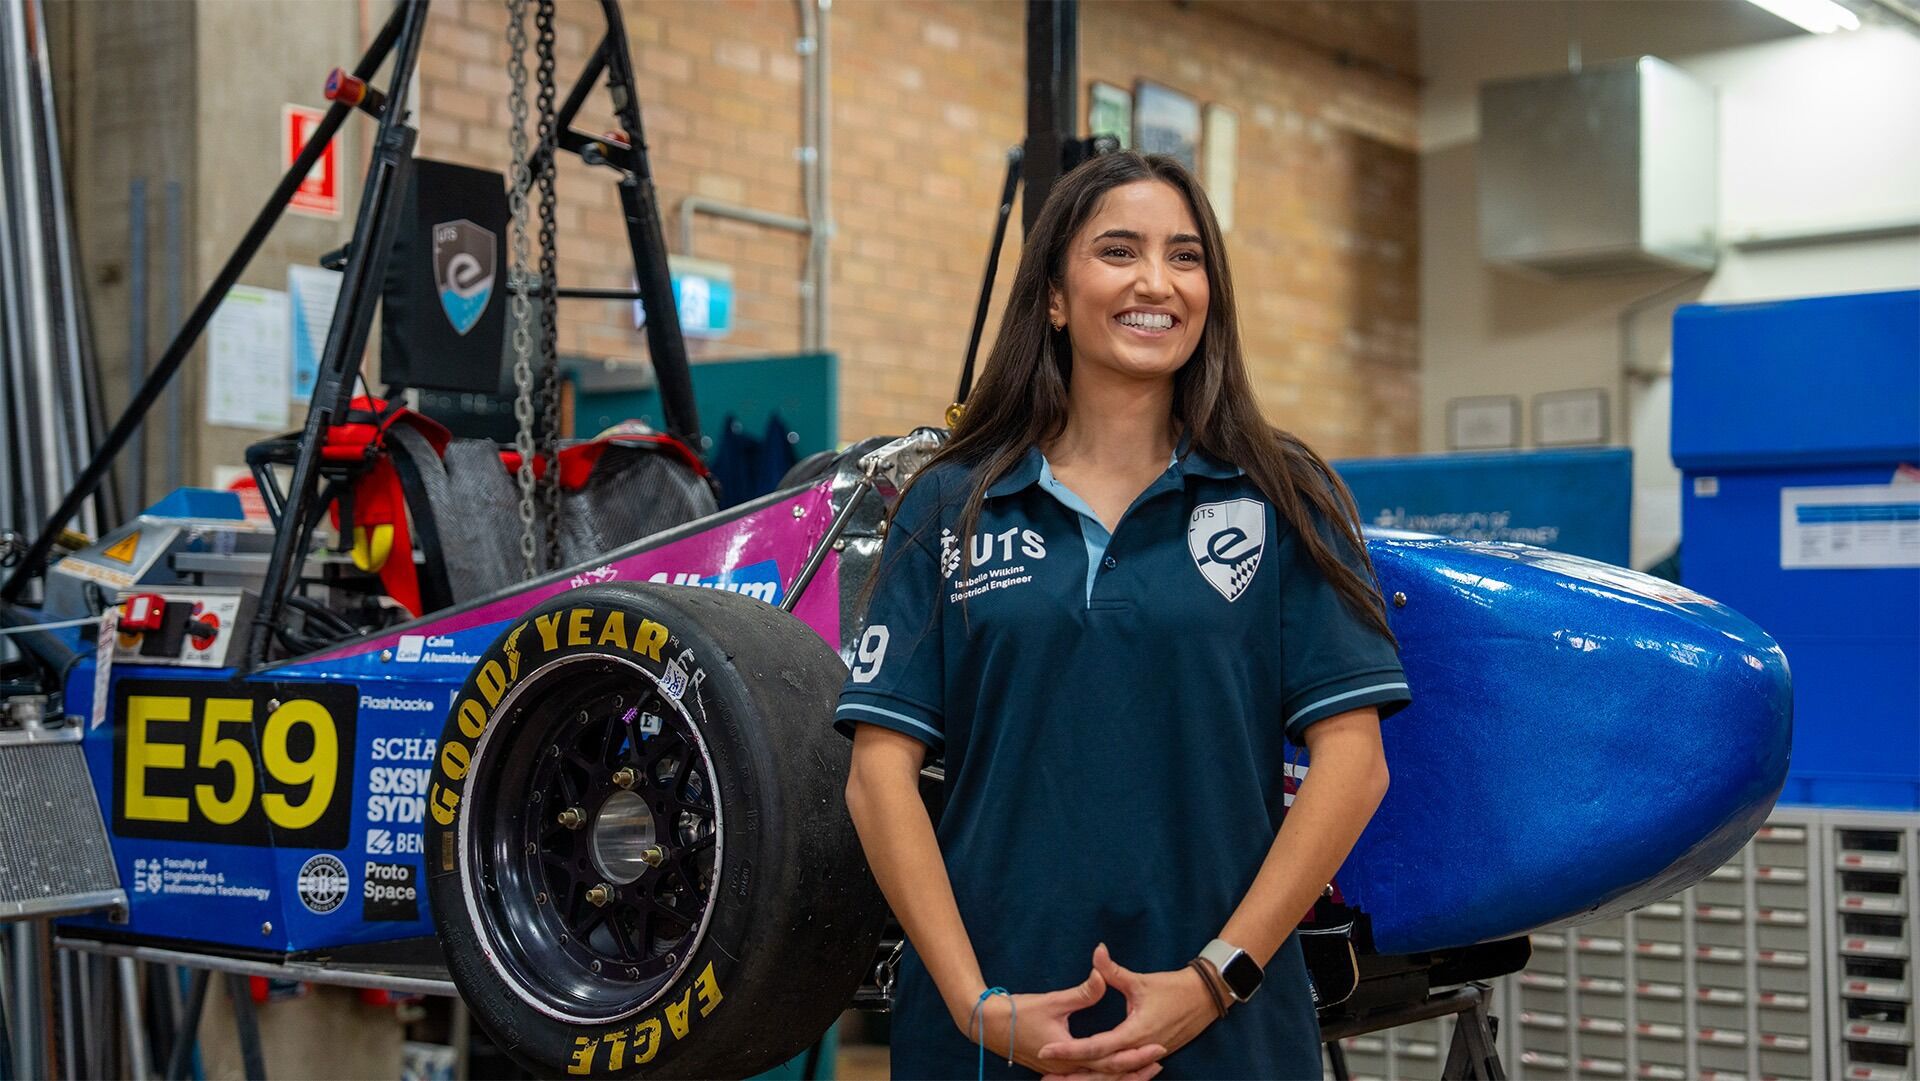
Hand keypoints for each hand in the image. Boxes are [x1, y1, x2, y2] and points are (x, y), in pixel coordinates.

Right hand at [954, 967, 1166, 1077]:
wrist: (988, 1025)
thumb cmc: (1018, 1013)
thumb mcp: (1053, 1000)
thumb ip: (1082, 991)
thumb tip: (1101, 974)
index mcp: (1071, 1056)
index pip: (1112, 1061)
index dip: (1137, 1055)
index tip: (1159, 1047)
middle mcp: (1069, 1070)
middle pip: (1110, 1078)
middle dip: (1137, 1071)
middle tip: (1161, 1061)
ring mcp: (1062, 1071)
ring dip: (1123, 1076)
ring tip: (1146, 1069)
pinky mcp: (1057, 1069)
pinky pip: (1087, 1078)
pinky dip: (1104, 1076)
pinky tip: (1113, 1070)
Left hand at [1037, 944, 1218, 1075]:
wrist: (1205, 998)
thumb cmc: (1173, 988)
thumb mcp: (1140, 981)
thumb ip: (1113, 971)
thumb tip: (1096, 951)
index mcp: (1134, 1033)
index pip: (1095, 1047)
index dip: (1069, 1050)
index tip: (1046, 1051)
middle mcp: (1139, 1050)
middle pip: (1101, 1070)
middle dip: (1073, 1075)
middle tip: (1045, 1077)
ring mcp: (1146, 1056)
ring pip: (1113, 1075)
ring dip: (1087, 1079)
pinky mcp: (1149, 1056)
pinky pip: (1124, 1072)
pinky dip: (1106, 1077)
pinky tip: (1089, 1077)